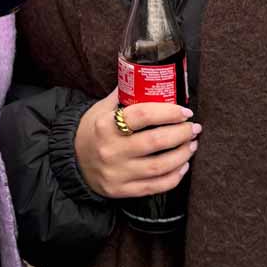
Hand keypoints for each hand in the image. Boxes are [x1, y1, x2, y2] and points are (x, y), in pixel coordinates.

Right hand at [75, 89, 199, 198]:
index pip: (143, 115)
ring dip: (183, 155)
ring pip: (160, 166)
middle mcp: (111, 150)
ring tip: (192, 145)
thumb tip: (148, 75)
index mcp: (106, 125)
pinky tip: (182, 166)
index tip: (185, 112)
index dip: (169, 112)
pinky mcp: (122, 191)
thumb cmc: (93, 131)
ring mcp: (117, 173)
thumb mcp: (101, 109)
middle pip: (156, 141)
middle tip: (194, 128)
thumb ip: (124, 94)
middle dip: (182, 134)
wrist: (72, 162)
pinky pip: (155, 187)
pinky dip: (174, 177)